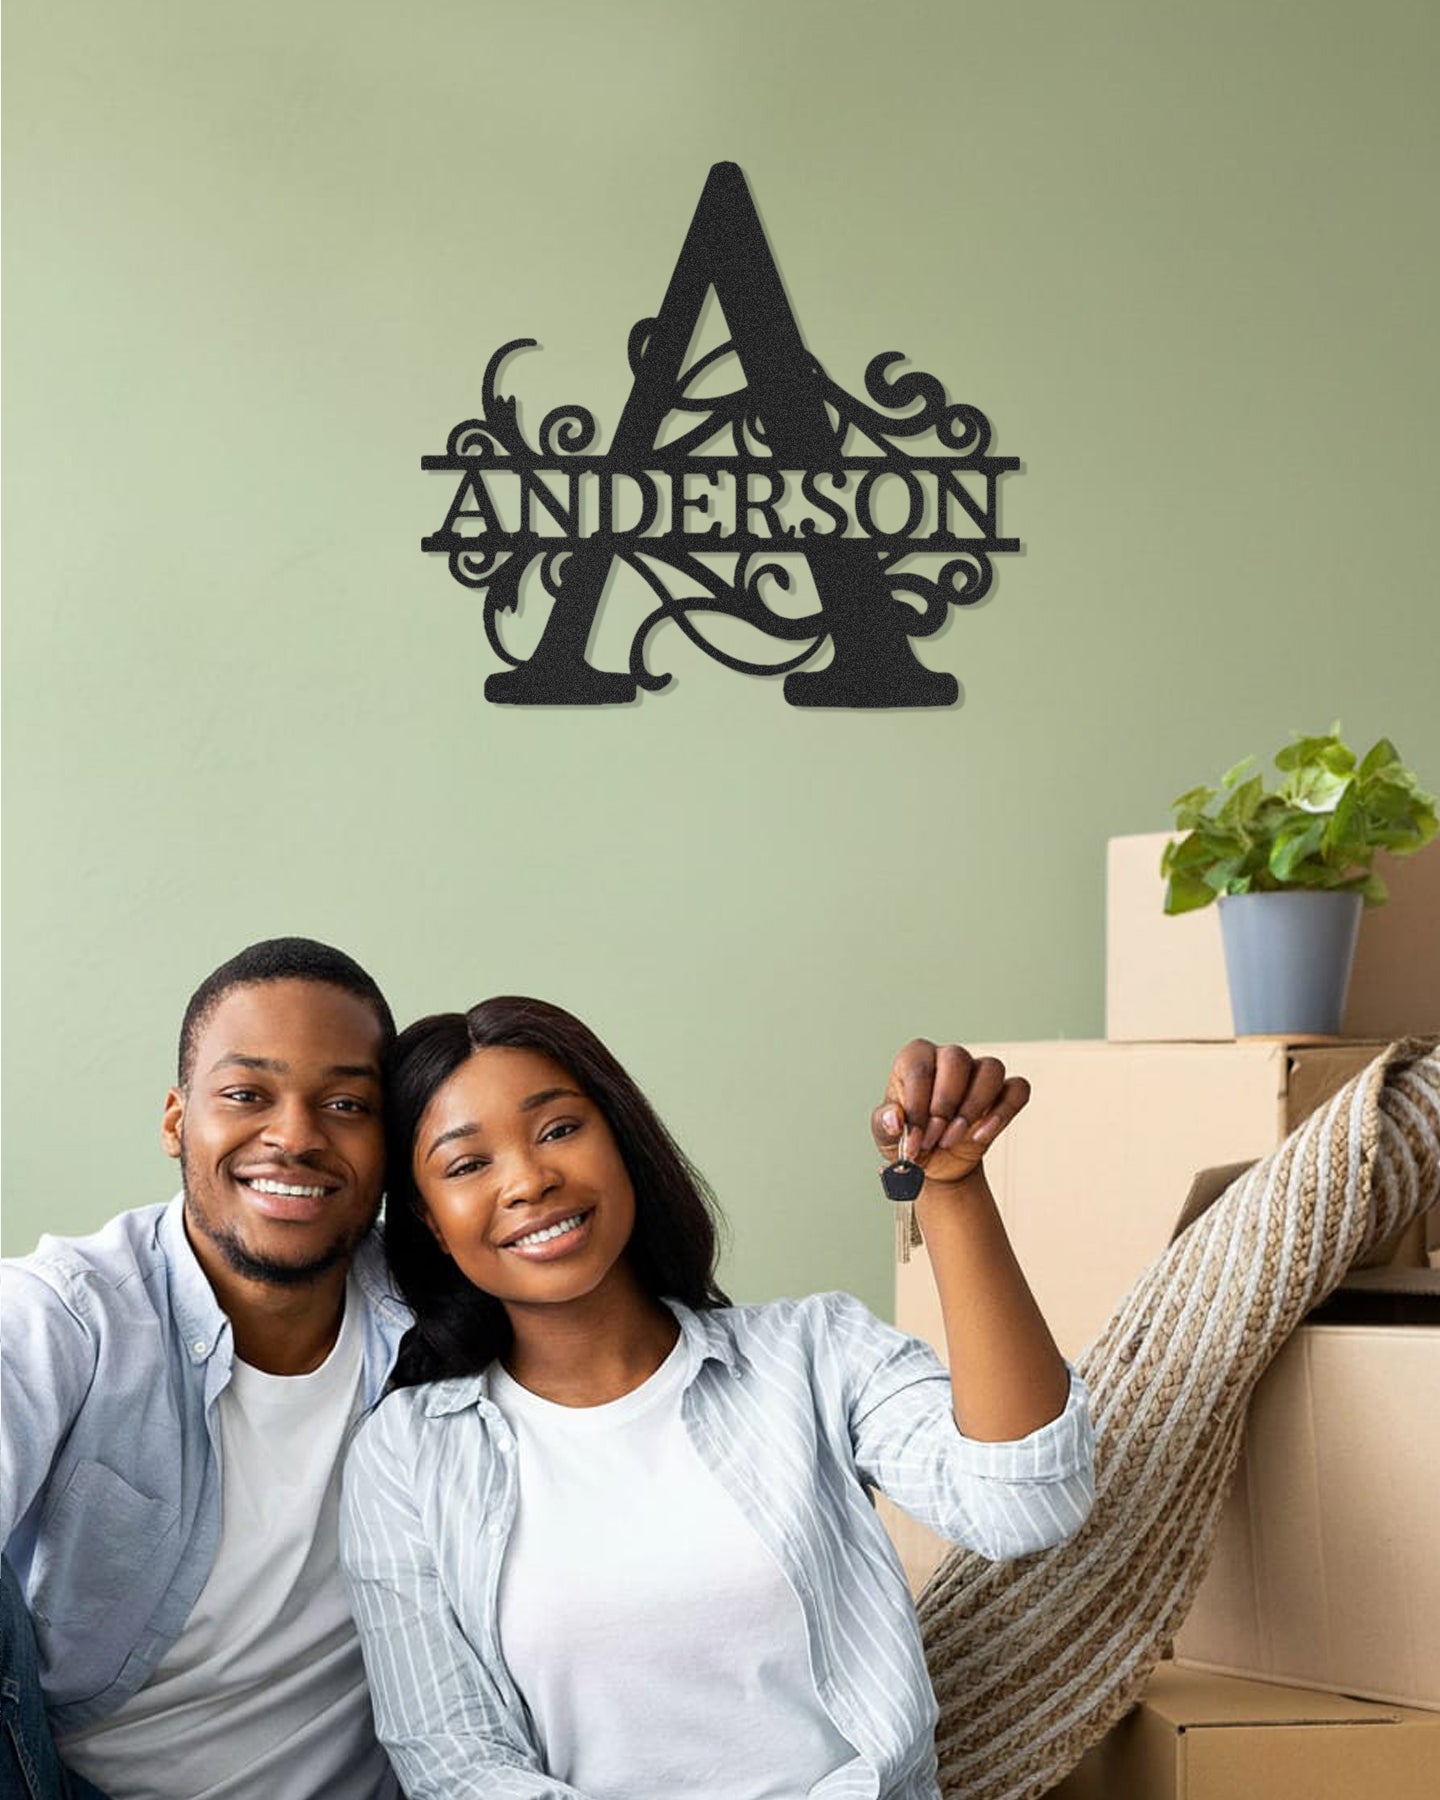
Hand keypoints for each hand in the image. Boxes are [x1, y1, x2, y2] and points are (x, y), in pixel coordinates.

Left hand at [871, 1041, 1030, 1187]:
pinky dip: (1002, 1112)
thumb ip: (885, 1124)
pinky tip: (980, 1135)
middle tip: (934, 1137)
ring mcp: (978, 1074)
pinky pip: (1017, 1090)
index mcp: (915, 1060)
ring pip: (991, 1069)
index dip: (917, 1105)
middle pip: (957, 1058)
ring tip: (953, 1139)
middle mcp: (948, 1059)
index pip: (919, 1067)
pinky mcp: (1002, 1094)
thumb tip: (895, 1118)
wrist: (936, 1163)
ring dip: (973, 1107)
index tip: (914, 1137)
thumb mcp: (886, 1136)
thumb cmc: (911, 1139)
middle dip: (945, 1103)